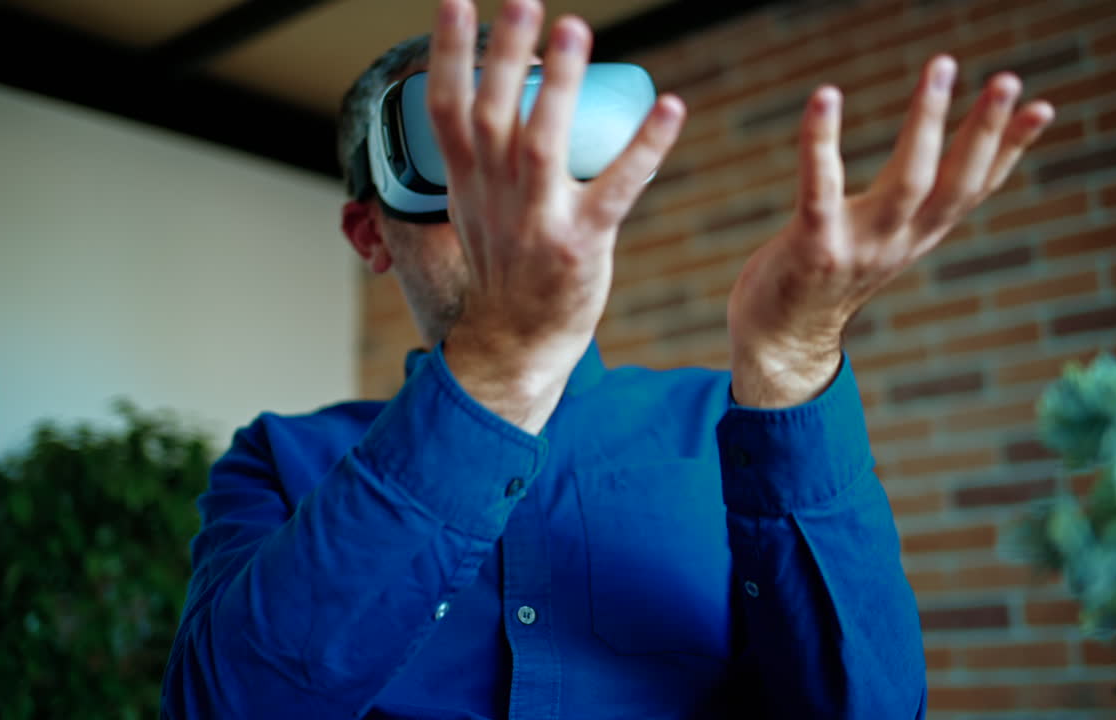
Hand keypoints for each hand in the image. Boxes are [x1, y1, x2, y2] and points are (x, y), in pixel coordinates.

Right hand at [428, 0, 684, 431]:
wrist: (513, 342)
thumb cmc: (503, 269)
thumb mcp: (472, 209)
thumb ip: (476, 157)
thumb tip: (479, 101)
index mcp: (467, 183)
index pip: (445, 110)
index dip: (448, 54)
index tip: (456, 2)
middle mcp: (495, 196)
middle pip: (493, 115)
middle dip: (507, 56)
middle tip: (526, 2)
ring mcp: (537, 221)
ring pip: (542, 144)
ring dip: (559, 86)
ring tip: (574, 30)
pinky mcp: (581, 243)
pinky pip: (617, 188)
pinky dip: (645, 147)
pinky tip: (671, 107)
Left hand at [727, 55, 1053, 407]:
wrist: (778, 343)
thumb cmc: (821, 279)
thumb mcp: (879, 242)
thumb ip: (906, 210)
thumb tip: (933, 166)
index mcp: (917, 237)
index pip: (975, 190)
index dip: (1010, 151)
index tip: (1043, 107)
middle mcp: (899, 243)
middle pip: (954, 184)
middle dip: (985, 131)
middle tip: (1008, 79)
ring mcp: (859, 247)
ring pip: (908, 182)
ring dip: (927, 123)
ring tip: (941, 69)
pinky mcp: (813, 247)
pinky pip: (820, 188)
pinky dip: (821, 142)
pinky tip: (825, 97)